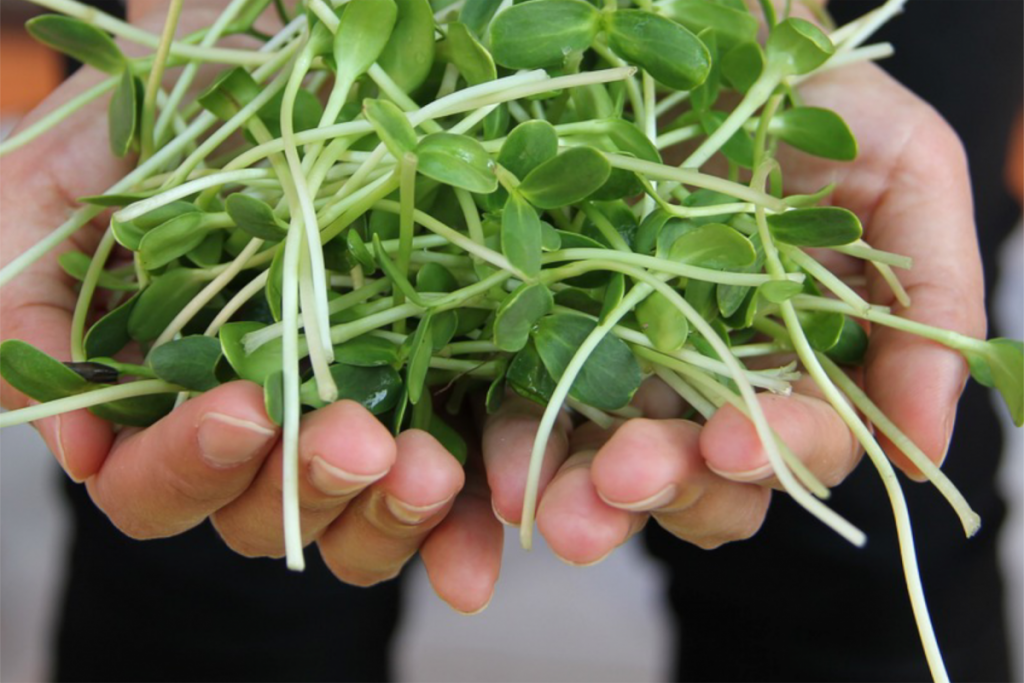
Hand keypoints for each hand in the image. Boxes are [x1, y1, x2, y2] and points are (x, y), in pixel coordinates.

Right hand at [0, 3, 501, 613]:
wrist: (236, 69)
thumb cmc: (134, 131)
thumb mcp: (47, 198)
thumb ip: (33, 313)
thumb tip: (79, 448)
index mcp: (157, 405)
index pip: (157, 486)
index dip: (190, 465)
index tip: (242, 407)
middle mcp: (252, 434)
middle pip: (264, 517)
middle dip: (307, 483)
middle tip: (355, 436)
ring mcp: (338, 420)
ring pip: (354, 517)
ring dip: (388, 509)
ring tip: (425, 466)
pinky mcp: (420, 395)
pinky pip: (440, 484)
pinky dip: (459, 518)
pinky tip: (480, 522)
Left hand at [480, 61, 982, 564]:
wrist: (720, 48)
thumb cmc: (825, 107)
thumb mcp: (909, 179)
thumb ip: (931, 308)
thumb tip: (922, 454)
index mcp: (803, 372)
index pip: (799, 445)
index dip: (774, 453)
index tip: (732, 441)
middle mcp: (714, 389)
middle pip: (700, 478)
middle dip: (665, 488)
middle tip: (623, 479)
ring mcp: (630, 369)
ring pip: (607, 466)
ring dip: (579, 495)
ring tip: (552, 506)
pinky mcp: (553, 338)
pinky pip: (529, 406)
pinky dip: (515, 446)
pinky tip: (494, 473)